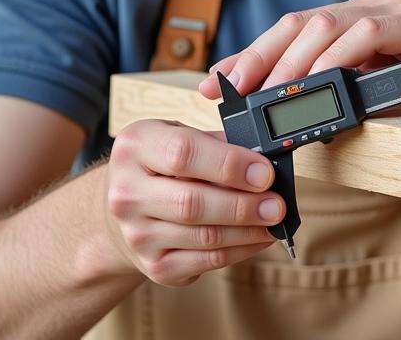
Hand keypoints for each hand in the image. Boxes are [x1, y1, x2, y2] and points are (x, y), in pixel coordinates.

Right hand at [103, 119, 283, 285]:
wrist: (124, 204)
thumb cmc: (161, 163)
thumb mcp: (178, 134)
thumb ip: (216, 142)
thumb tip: (263, 159)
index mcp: (135, 146)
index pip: (183, 154)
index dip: (229, 164)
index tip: (264, 173)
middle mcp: (127, 192)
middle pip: (192, 203)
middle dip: (243, 205)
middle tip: (276, 204)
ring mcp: (137, 234)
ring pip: (203, 237)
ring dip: (247, 230)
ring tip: (273, 220)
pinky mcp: (154, 265)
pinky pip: (205, 260)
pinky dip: (239, 250)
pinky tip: (258, 237)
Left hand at [198, 0, 400, 112]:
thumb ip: (379, 94)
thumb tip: (328, 121)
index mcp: (376, 17)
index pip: (305, 31)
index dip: (261, 55)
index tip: (227, 84)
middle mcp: (383, 4)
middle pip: (303, 22)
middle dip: (257, 56)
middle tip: (223, 90)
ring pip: (328, 23)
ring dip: (287, 60)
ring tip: (257, 93)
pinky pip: (370, 32)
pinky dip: (335, 57)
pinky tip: (314, 79)